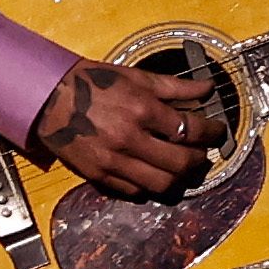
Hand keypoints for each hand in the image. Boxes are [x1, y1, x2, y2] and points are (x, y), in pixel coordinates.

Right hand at [32, 57, 228, 197]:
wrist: (50, 98)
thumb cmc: (94, 84)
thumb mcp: (136, 77)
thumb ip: (175, 86)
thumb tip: (207, 87)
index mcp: (142, 109)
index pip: (190, 129)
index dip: (212, 132)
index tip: (217, 131)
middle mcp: (130, 138)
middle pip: (181, 163)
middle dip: (200, 160)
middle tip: (203, 154)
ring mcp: (114, 161)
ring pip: (161, 184)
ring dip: (180, 180)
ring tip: (184, 170)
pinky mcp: (100, 175)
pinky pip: (135, 192)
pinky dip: (151, 187)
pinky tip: (156, 175)